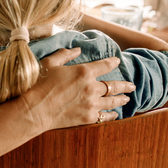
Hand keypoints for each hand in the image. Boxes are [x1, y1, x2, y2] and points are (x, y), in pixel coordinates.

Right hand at [18, 47, 134, 130]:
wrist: (36, 109)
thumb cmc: (39, 84)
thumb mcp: (49, 63)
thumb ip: (64, 54)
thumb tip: (77, 49)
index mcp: (84, 72)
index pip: (104, 65)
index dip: (112, 62)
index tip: (117, 61)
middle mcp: (92, 88)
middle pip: (114, 85)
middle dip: (125, 85)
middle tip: (131, 85)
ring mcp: (91, 104)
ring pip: (112, 101)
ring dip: (121, 99)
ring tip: (127, 98)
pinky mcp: (87, 117)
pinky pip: (105, 116)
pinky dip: (112, 115)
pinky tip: (115, 114)